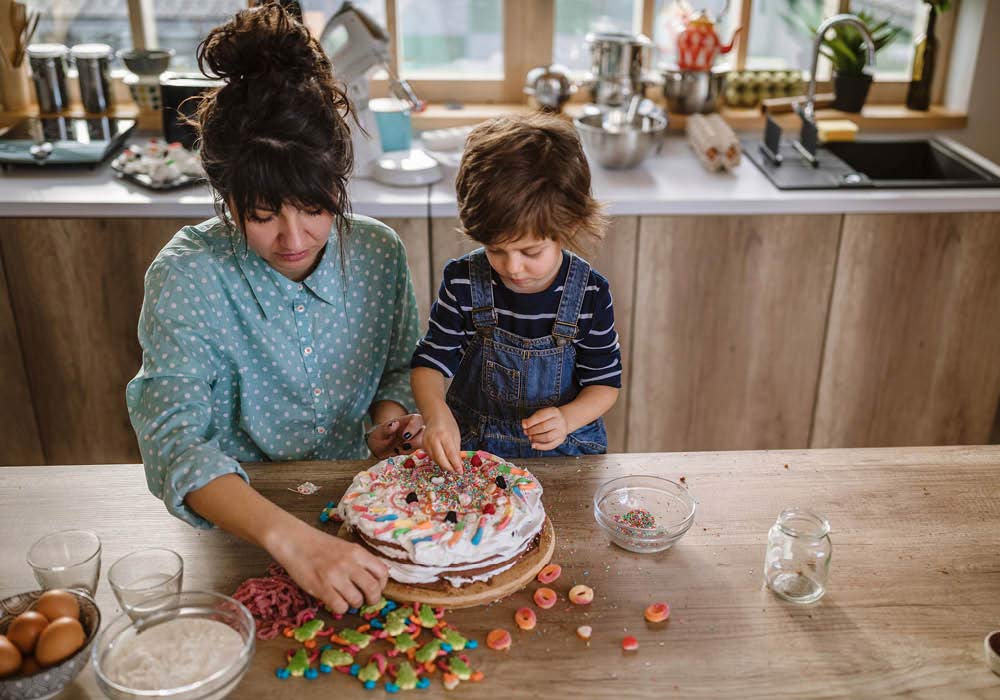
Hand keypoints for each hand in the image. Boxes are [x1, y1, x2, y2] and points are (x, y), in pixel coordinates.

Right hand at [270, 519, 387, 613]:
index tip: (376, 588)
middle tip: (367, 600)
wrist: (295, 542)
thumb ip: (359, 561)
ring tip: (347, 598)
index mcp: (357, 552)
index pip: (382, 572)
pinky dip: (340, 608)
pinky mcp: (321, 587)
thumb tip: (374, 579)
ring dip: (354, 603)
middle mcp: (349, 563)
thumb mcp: (345, 547)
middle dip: (372, 599)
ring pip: (357, 600)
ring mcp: (335, 576)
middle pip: (373, 588)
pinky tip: (335, 601)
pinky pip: (339, 606)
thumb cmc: (320, 546)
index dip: (382, 584)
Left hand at [365, 413, 424, 457]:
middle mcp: (414, 428)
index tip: (404, 436)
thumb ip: (387, 429)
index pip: (417, 419)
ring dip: (412, 448)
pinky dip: (408, 452)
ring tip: (398, 448)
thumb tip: (395, 424)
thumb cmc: (380, 435)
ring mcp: (415, 437)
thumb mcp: (380, 432)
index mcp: (407, 420)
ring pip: (423, 442)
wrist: (378, 446)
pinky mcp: (414, 446)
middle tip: (404, 445)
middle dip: (416, 441)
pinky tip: (398, 450)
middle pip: (425, 431)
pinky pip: (417, 450)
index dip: (414, 427)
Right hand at [422, 411, 463, 473]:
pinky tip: (444, 461)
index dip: (455, 465)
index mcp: (444, 435)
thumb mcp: (456, 436)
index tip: (460, 472)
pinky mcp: (423, 445)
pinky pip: (431, 456)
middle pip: (440, 459)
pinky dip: (438, 460)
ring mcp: (426, 442)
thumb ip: (456, 450)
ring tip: (451, 467)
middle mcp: (433, 439)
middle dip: (448, 468)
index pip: (450, 454)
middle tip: (455, 472)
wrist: (434, 415)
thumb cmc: (448, 424)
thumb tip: (458, 465)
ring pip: (435, 459)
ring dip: (443, 465)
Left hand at [522, 406, 567, 450]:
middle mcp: (559, 421)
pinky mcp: (561, 440)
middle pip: (544, 427)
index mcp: (554, 411)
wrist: (562, 421)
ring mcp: (561, 431)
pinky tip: (533, 445)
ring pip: (547, 437)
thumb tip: (524, 424)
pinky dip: (541, 446)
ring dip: (536, 438)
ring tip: (530, 437)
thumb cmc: (548, 417)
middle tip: (526, 432)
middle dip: (532, 431)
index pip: (540, 416)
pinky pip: (551, 445)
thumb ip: (532, 419)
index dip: (530, 422)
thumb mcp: (541, 414)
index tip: (523, 425)